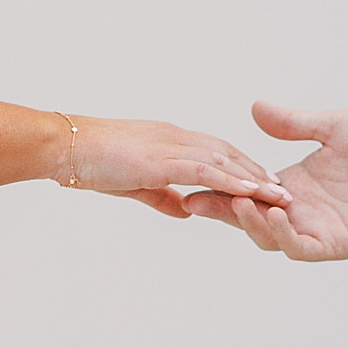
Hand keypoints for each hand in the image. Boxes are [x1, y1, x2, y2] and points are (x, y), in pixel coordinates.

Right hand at [66, 116, 291, 217]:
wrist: (64, 145)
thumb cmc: (90, 161)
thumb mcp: (132, 182)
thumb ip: (162, 195)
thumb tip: (186, 210)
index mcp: (168, 139)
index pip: (214, 150)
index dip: (242, 165)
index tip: (263, 180)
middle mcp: (174, 137)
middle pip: (227, 153)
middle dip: (257, 172)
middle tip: (283, 191)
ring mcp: (169, 147)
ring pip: (223, 161)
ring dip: (254, 179)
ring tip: (279, 196)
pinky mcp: (161, 161)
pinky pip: (205, 170)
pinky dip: (231, 181)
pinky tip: (251, 192)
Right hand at [181, 101, 347, 258]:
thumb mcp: (330, 127)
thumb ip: (292, 123)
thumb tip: (256, 107)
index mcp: (293, 186)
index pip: (246, 191)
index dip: (219, 188)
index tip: (193, 179)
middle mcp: (300, 211)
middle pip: (248, 218)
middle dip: (221, 210)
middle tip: (195, 198)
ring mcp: (317, 229)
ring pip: (269, 237)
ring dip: (249, 223)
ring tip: (235, 203)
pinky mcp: (337, 243)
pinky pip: (300, 246)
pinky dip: (282, 235)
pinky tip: (274, 215)